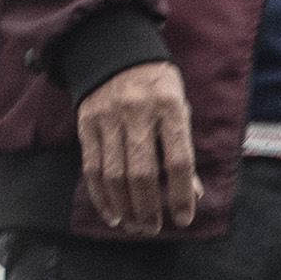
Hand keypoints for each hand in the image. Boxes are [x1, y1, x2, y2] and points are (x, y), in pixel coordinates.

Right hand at [77, 61, 199, 233]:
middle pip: (141, 173)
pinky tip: (112, 213)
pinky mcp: (87, 124)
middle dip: (148, 208)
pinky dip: (101, 196)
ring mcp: (109, 118)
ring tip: (134, 225)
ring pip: (114, 175)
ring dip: (125, 207)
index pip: (178, 160)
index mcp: (169, 107)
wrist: (115, 51)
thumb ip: (183, 149)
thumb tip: (193, 193)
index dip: (181, 194)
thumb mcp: (179, 107)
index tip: (184, 219)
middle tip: (153, 228)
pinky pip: (92, 168)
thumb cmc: (156, 87)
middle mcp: (138, 112)